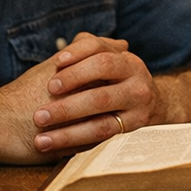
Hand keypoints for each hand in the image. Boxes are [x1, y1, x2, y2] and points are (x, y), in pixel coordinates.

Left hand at [30, 32, 165, 154]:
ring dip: (66, 113)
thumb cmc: (117, 89)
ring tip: (39, 123)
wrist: (150, 112)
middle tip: (47, 90)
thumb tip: (64, 49)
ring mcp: (137, 102)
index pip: (99, 46)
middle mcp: (135, 76)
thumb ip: (88, 57)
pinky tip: (49, 143)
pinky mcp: (132, 128)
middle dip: (73, 77)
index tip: (56, 62)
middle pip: (103, 67)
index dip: (77, 51)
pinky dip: (72, 138)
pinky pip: (100, 133)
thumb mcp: (110, 69)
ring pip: (100, 102)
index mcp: (125, 59)